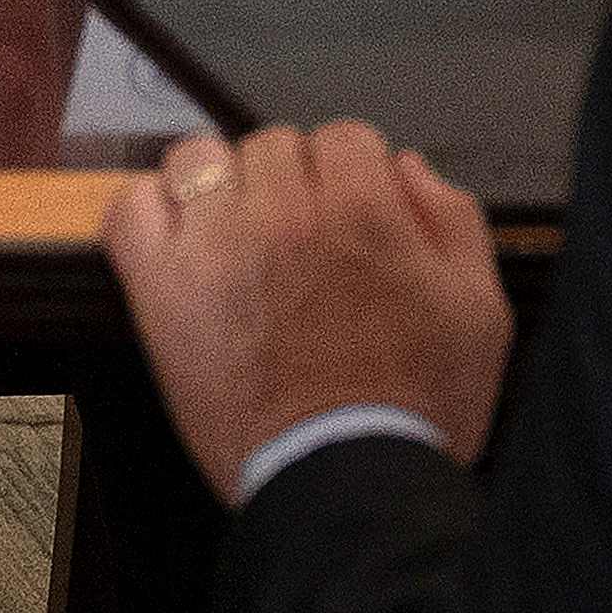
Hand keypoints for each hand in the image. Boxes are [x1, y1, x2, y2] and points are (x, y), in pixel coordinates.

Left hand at [99, 118, 512, 498]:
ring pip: (200, 158)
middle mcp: (283, 215)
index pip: (344, 137)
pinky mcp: (161, 287)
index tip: (347, 210)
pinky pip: (133, 208)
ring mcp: (215, 246)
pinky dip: (151, 213)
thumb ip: (451, 220)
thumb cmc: (413, 405)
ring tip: (239, 238)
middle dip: (291, 183)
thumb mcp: (478, 310)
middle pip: (272, 144)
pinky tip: (180, 244)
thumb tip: (407, 167)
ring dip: (219, 188)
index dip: (351, 174)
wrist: (347, 475)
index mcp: (364, 210)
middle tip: (301, 240)